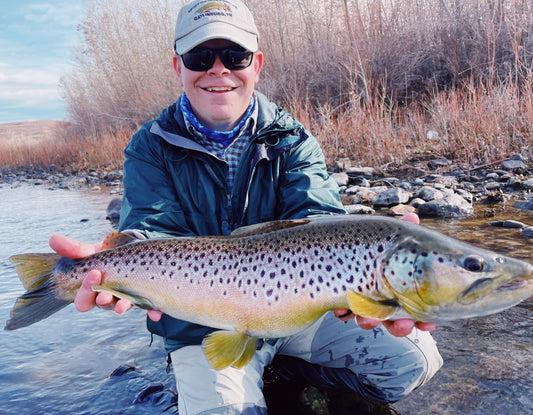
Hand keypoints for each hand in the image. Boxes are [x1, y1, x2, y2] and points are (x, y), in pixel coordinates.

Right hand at [49, 234, 161, 320]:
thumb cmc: (108, 254)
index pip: (83, 299)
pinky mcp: (144, 298)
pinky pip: (148, 308)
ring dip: (123, 308)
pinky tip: (156, 313)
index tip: (94, 271)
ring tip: (125, 305)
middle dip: (103, 301)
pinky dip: (152, 312)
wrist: (133, 249)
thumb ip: (74, 248)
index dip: (85, 290)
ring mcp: (126, 299)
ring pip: (123, 308)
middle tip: (105, 295)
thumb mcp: (93, 250)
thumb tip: (52, 238)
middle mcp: (108, 298)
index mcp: (92, 290)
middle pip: (102, 306)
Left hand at [333, 213, 436, 336]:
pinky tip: (341, 307)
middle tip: (404, 325)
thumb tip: (413, 217)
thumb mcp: (387, 234)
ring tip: (370, 319)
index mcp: (398, 288)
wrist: (334, 237)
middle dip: (400, 326)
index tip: (428, 324)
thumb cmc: (370, 238)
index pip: (415, 308)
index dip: (423, 319)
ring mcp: (359, 300)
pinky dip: (342, 310)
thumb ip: (401, 229)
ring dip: (370, 322)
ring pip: (367, 318)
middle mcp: (380, 298)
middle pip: (393, 320)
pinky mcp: (337, 298)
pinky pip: (340, 310)